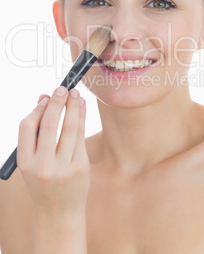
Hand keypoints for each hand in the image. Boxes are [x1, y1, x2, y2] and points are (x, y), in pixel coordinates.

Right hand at [17, 86, 90, 219]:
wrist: (59, 212)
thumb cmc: (43, 180)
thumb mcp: (32, 161)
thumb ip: (36, 132)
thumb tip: (44, 98)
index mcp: (25, 162)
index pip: (27, 127)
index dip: (37, 109)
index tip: (45, 98)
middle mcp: (42, 166)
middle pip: (49, 124)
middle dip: (56, 103)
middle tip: (62, 89)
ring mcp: (63, 168)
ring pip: (69, 128)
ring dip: (73, 107)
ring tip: (75, 94)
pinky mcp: (80, 168)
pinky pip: (81, 137)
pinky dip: (82, 118)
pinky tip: (82, 108)